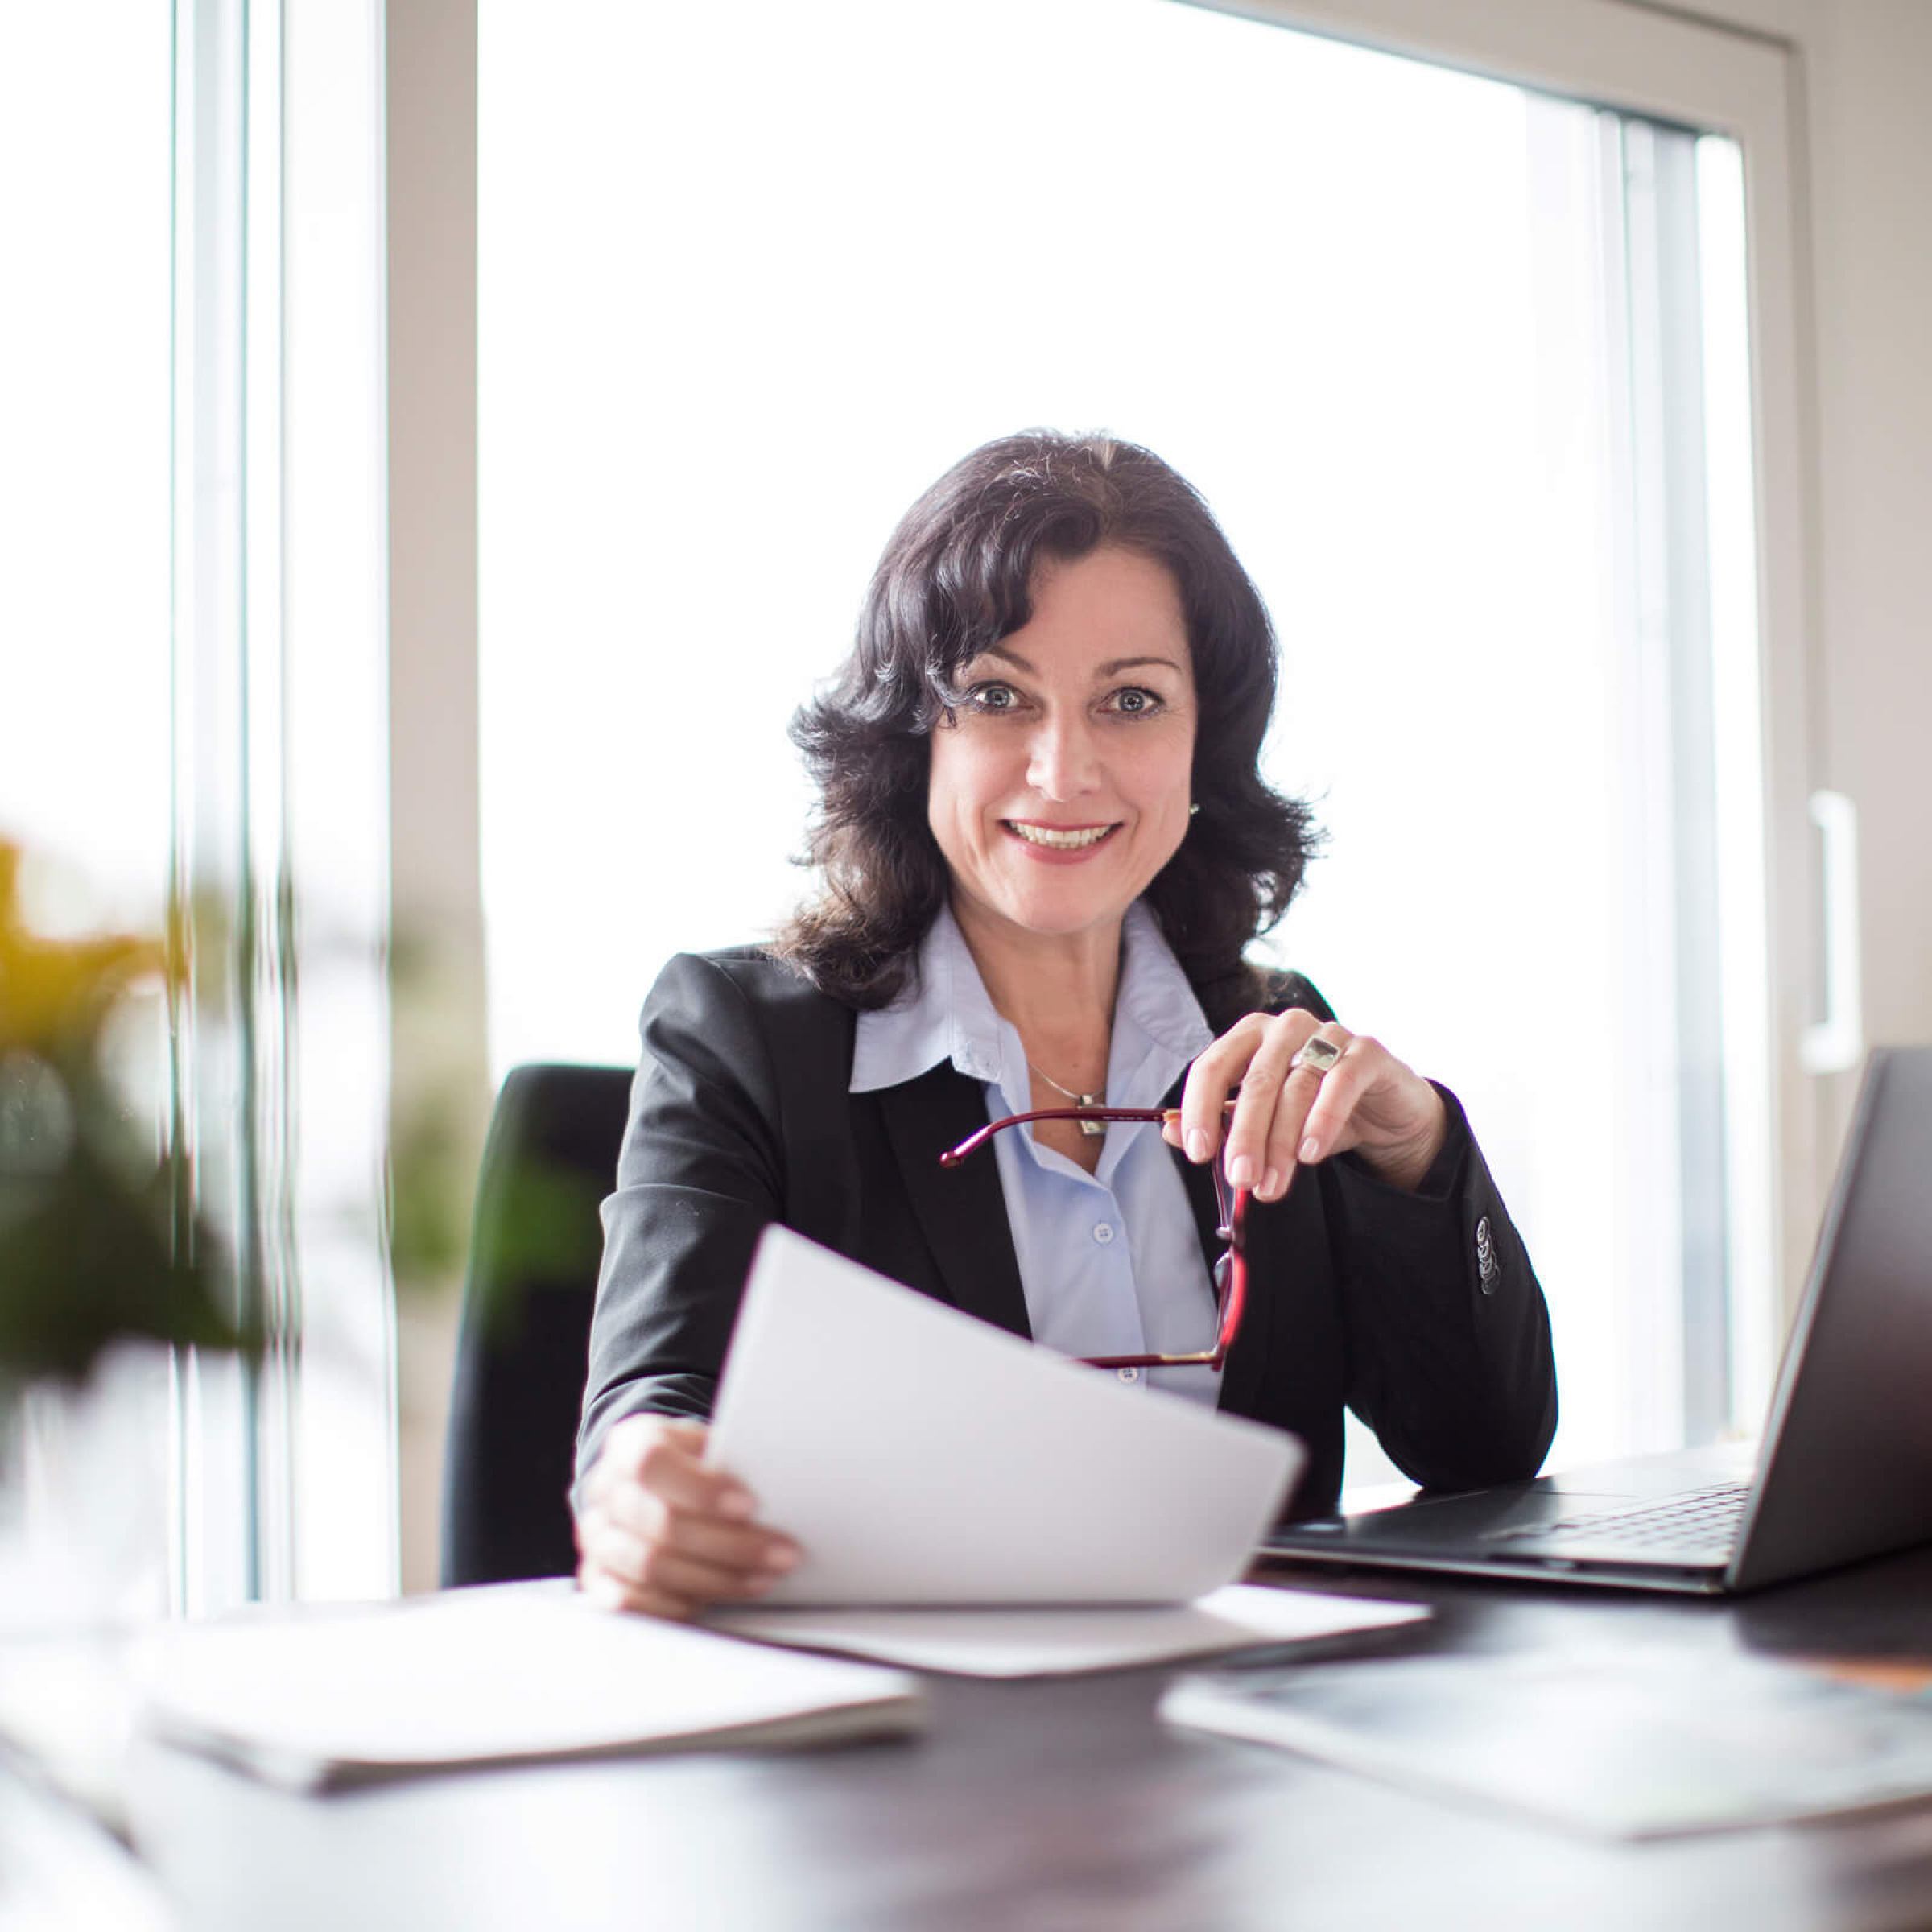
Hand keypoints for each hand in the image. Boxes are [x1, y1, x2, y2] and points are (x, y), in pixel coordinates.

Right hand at [574, 1415, 800, 1619]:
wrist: (659, 1486)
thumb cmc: (695, 1464)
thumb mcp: (711, 1446)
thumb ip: (729, 1462)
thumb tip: (778, 1486)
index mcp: (628, 1444)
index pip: (651, 1464)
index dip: (700, 1488)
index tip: (750, 1505)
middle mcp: (604, 1490)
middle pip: (660, 1523)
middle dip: (730, 1544)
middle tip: (782, 1553)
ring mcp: (597, 1538)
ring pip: (652, 1568)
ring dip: (717, 1579)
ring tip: (764, 1577)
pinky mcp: (599, 1580)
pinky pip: (634, 1604)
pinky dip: (682, 1604)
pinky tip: (721, 1598)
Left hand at [1165, 1012, 1445, 1200]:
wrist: (1384, 1112)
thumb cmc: (1313, 1110)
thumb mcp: (1263, 1119)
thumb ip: (1220, 1120)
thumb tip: (1169, 1130)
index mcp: (1250, 1036)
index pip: (1213, 1065)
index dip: (1200, 1109)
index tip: (1197, 1152)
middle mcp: (1286, 1027)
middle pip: (1256, 1080)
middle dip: (1244, 1135)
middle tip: (1239, 1178)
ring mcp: (1329, 1035)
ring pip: (1296, 1087)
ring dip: (1282, 1143)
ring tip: (1272, 1184)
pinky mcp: (1368, 1052)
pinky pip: (1341, 1082)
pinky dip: (1323, 1120)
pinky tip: (1310, 1153)